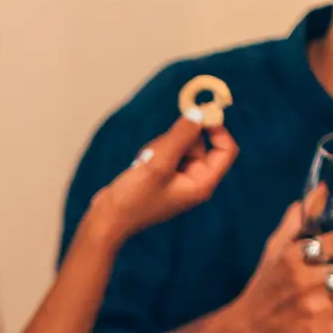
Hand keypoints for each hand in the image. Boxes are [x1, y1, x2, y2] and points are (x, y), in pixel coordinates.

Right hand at [87, 117, 237, 240]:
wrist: (106, 219)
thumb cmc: (133, 199)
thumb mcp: (158, 164)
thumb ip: (180, 136)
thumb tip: (198, 113)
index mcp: (202, 184)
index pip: (226, 150)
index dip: (217, 130)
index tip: (200, 114)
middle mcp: (194, 182)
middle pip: (199, 144)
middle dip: (178, 140)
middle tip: (156, 152)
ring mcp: (178, 179)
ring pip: (180, 145)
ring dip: (162, 146)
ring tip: (144, 163)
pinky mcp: (164, 177)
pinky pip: (167, 152)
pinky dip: (154, 152)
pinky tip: (140, 165)